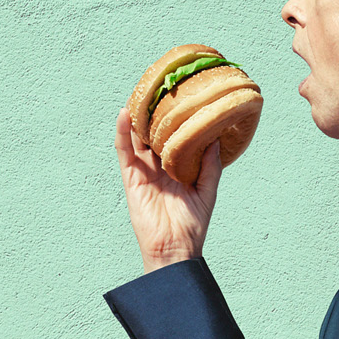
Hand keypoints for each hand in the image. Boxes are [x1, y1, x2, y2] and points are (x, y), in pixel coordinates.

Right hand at [116, 103, 223, 270]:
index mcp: (177, 169)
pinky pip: (124, 152)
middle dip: (154, 114)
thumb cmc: (193, 225)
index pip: (174, 139)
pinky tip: (123, 114)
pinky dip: (122, 133)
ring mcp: (143, 171)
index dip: (175, 121)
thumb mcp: (208, 190)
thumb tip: (216, 137)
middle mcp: (158, 167)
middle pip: (153, 134)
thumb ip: (210, 165)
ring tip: (139, 94)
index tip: (180, 99)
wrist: (176, 249)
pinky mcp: (131, 178)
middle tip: (157, 89)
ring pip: (137, 138)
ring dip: (136, 117)